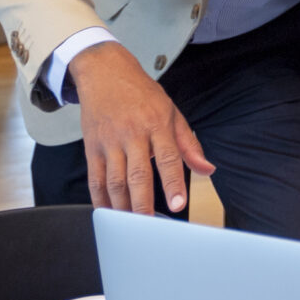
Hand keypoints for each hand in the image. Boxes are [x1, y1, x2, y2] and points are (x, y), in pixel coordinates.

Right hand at [71, 42, 213, 214]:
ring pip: (114, 181)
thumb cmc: (142, 94)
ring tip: (131, 225)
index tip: (178, 206)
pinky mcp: (92, 147)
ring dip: (122, 206)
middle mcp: (132, 133)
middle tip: (149, 226)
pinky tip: (108, 212)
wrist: (104, 72)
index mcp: (157, 123)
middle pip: (137, 175)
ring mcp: (110, 141)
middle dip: (143, 204)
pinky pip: (95, 178)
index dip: (173, 184)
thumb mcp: (172, 112)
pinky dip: (100, 199)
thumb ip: (189, 144)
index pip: (168, 158)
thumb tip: (207, 169)